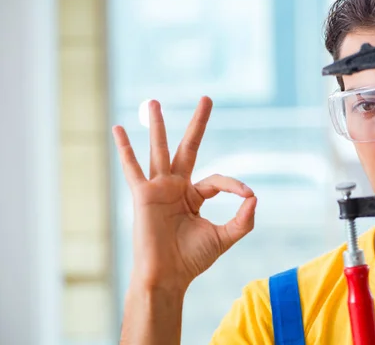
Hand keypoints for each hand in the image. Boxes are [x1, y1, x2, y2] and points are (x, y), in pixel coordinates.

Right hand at [113, 97, 256, 292]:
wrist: (168, 276)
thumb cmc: (192, 260)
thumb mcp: (224, 237)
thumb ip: (243, 219)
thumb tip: (255, 196)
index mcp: (194, 196)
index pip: (218, 180)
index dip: (235, 185)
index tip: (247, 195)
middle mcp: (176, 187)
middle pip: (189, 147)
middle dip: (198, 124)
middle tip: (207, 98)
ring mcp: (159, 188)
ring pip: (160, 150)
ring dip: (158, 126)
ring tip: (155, 101)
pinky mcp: (143, 194)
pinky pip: (132, 168)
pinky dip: (125, 149)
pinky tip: (119, 129)